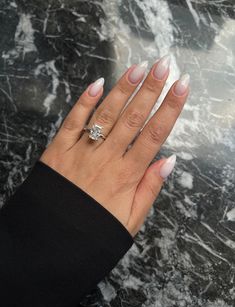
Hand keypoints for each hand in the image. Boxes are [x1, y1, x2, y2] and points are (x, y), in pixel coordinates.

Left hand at [39, 55, 189, 237]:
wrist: (54, 240)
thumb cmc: (95, 230)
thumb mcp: (131, 220)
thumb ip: (150, 189)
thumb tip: (169, 160)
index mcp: (126, 176)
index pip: (154, 135)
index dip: (170, 109)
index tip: (182, 87)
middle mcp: (106, 159)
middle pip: (133, 118)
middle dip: (151, 89)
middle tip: (163, 65)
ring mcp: (81, 152)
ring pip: (106, 115)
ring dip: (123, 90)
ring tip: (139, 68)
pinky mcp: (59, 150)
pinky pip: (73, 122)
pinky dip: (84, 102)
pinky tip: (97, 84)